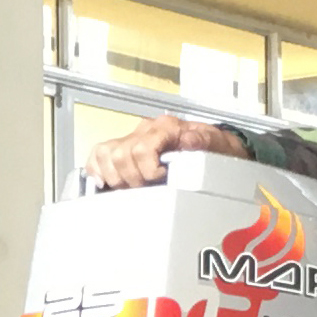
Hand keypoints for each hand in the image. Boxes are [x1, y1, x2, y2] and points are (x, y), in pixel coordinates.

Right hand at [84, 113, 249, 190]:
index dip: (146, 171)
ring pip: (105, 153)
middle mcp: (146, 130)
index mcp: (167, 128)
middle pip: (120, 154)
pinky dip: (97, 168)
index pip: (141, 148)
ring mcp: (133, 138)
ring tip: (130, 187)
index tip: (159, 181)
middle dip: (131, 178)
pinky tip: (106, 182)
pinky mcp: (124, 147)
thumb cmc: (216, 150)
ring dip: (114, 176)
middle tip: (146, 189)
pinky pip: (99, 154)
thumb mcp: (219, 145)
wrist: (217, 147)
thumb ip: (204, 142)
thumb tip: (186, 141)